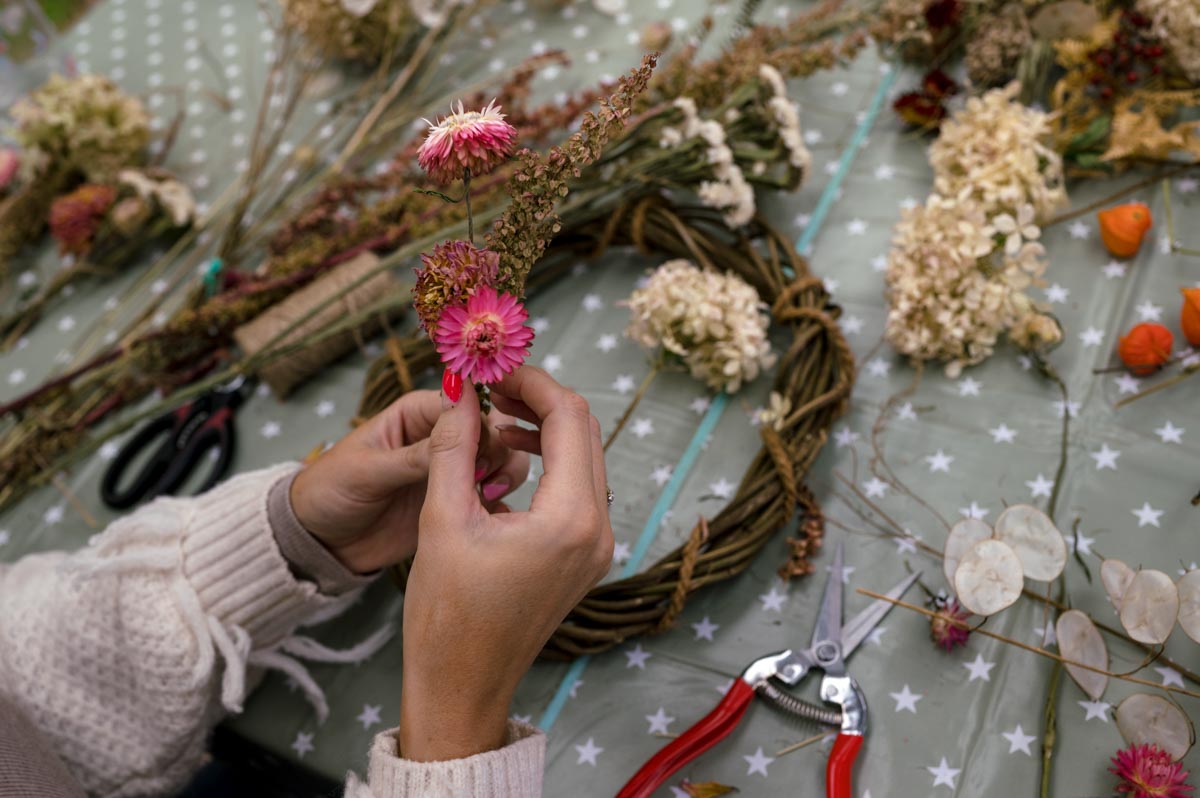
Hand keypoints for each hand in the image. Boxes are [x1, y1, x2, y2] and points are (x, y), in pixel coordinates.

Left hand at [289, 390, 529, 573]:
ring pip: (500, 459)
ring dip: (505, 473)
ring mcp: (451, 472)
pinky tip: (492, 514)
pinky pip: (492, 495)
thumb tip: (459, 431)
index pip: (463, 404)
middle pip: (490, 430)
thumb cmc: (330, 492)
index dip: (479, 422)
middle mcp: (440, 438)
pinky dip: (501, 501)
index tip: (477, 451)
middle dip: (496, 450)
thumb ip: (414, 455)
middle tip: (482, 478)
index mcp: (416, 415)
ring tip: (487, 495)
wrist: (321, 543)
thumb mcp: (368, 471)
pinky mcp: (456, 503)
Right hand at [399, 367, 612, 760]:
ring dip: (546, 430)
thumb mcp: (442, 519)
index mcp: (569, 518)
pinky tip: (509, 458)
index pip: (568, 419)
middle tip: (492, 388)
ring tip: (494, 419)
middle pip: (585, 433)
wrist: (461, 686)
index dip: (534, 382)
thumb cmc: (446, 615)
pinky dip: (550, 463)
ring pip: (585, 459)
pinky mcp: (587, 558)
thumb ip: (454, 447)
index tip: (496, 369)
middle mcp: (597, 529)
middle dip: (540, 401)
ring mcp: (598, 547)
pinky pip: (580, 489)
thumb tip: (463, 393)